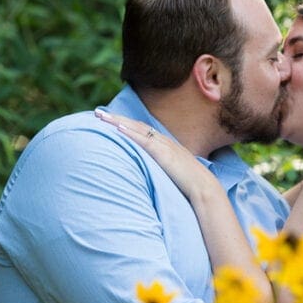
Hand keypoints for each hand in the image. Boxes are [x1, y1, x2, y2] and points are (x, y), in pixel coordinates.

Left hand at [95, 109, 218, 200]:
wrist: (204, 189)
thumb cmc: (189, 185)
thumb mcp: (172, 173)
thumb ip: (161, 169)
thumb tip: (149, 175)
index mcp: (166, 145)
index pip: (142, 130)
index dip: (125, 124)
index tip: (110, 120)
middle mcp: (164, 141)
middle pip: (136, 125)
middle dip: (116, 118)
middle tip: (97, 114)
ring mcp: (164, 146)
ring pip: (137, 129)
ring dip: (118, 121)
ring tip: (101, 117)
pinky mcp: (163, 154)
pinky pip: (144, 140)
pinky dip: (130, 133)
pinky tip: (118, 128)